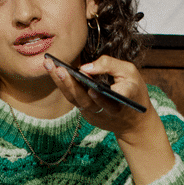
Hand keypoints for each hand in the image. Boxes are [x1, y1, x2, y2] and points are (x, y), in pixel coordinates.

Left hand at [43, 54, 173, 184]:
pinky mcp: (86, 113)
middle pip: (85, 100)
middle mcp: (105, 112)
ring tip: (49, 64)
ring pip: (75, 99)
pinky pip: (73, 98)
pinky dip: (62, 84)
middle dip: (71, 85)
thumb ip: (110, 66)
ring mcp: (94, 115)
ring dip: (61, 82)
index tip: (92, 89)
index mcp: (121, 103)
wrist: (133, 120)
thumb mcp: (130, 73)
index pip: (109, 103)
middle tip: (59, 69)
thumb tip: (85, 67)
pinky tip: (53, 69)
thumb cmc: (133, 91)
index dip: (100, 98)